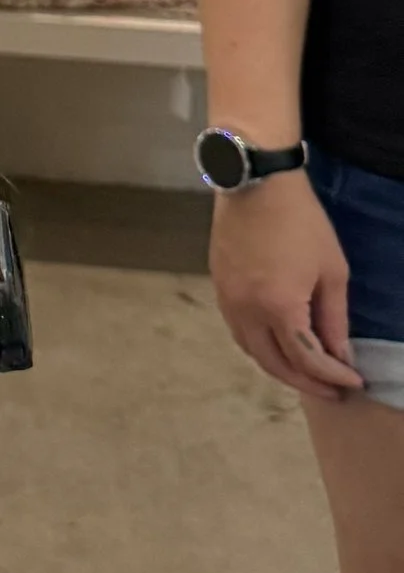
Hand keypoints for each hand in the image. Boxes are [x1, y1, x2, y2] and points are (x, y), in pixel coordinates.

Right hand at [209, 172, 361, 397]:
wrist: (255, 183)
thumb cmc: (301, 223)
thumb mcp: (332, 271)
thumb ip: (335, 318)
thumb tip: (339, 354)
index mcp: (279, 307)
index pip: (307, 359)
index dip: (333, 375)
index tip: (354, 381)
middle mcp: (246, 311)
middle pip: (273, 364)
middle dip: (305, 382)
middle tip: (331, 388)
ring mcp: (227, 299)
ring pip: (250, 350)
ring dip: (278, 366)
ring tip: (305, 370)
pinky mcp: (218, 286)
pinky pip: (238, 329)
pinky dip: (259, 345)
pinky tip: (276, 341)